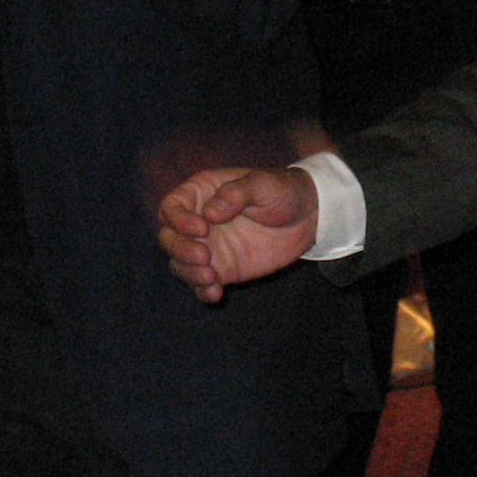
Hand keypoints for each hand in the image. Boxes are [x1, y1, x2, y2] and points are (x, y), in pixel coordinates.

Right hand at [158, 165, 319, 298]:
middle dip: (180, 249)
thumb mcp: (262, 183)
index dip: (178, 219)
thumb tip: (209, 214)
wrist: (308, 216)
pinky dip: (202, 291)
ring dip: (188, 273)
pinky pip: (202, 284)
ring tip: (211, 277)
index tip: (201, 229)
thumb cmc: (281, 191)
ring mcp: (208, 247)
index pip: (172, 206)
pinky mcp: (222, 269)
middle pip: (169, 237)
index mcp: (202, 193)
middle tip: (204, 257)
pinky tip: (215, 293)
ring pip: (180, 263)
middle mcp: (198, 221)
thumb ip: (235, 194)